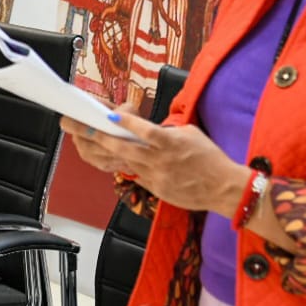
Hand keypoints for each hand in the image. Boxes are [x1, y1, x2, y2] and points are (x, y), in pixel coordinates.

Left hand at [60, 109, 247, 216]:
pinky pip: (136, 175)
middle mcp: (161, 161)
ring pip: (126, 162)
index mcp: (172, 143)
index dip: (128, 122)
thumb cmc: (209, 157)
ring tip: (88, 141)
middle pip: (126, 149)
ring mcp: (157, 177)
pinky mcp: (156, 190)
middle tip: (83, 129)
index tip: (111, 115)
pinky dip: (127, 166)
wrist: (223, 188)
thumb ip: (166, 131)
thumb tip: (145, 127)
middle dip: (101, 138)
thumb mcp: (190, 134)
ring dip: (107, 151)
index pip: (146, 131)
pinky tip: (115, 157)